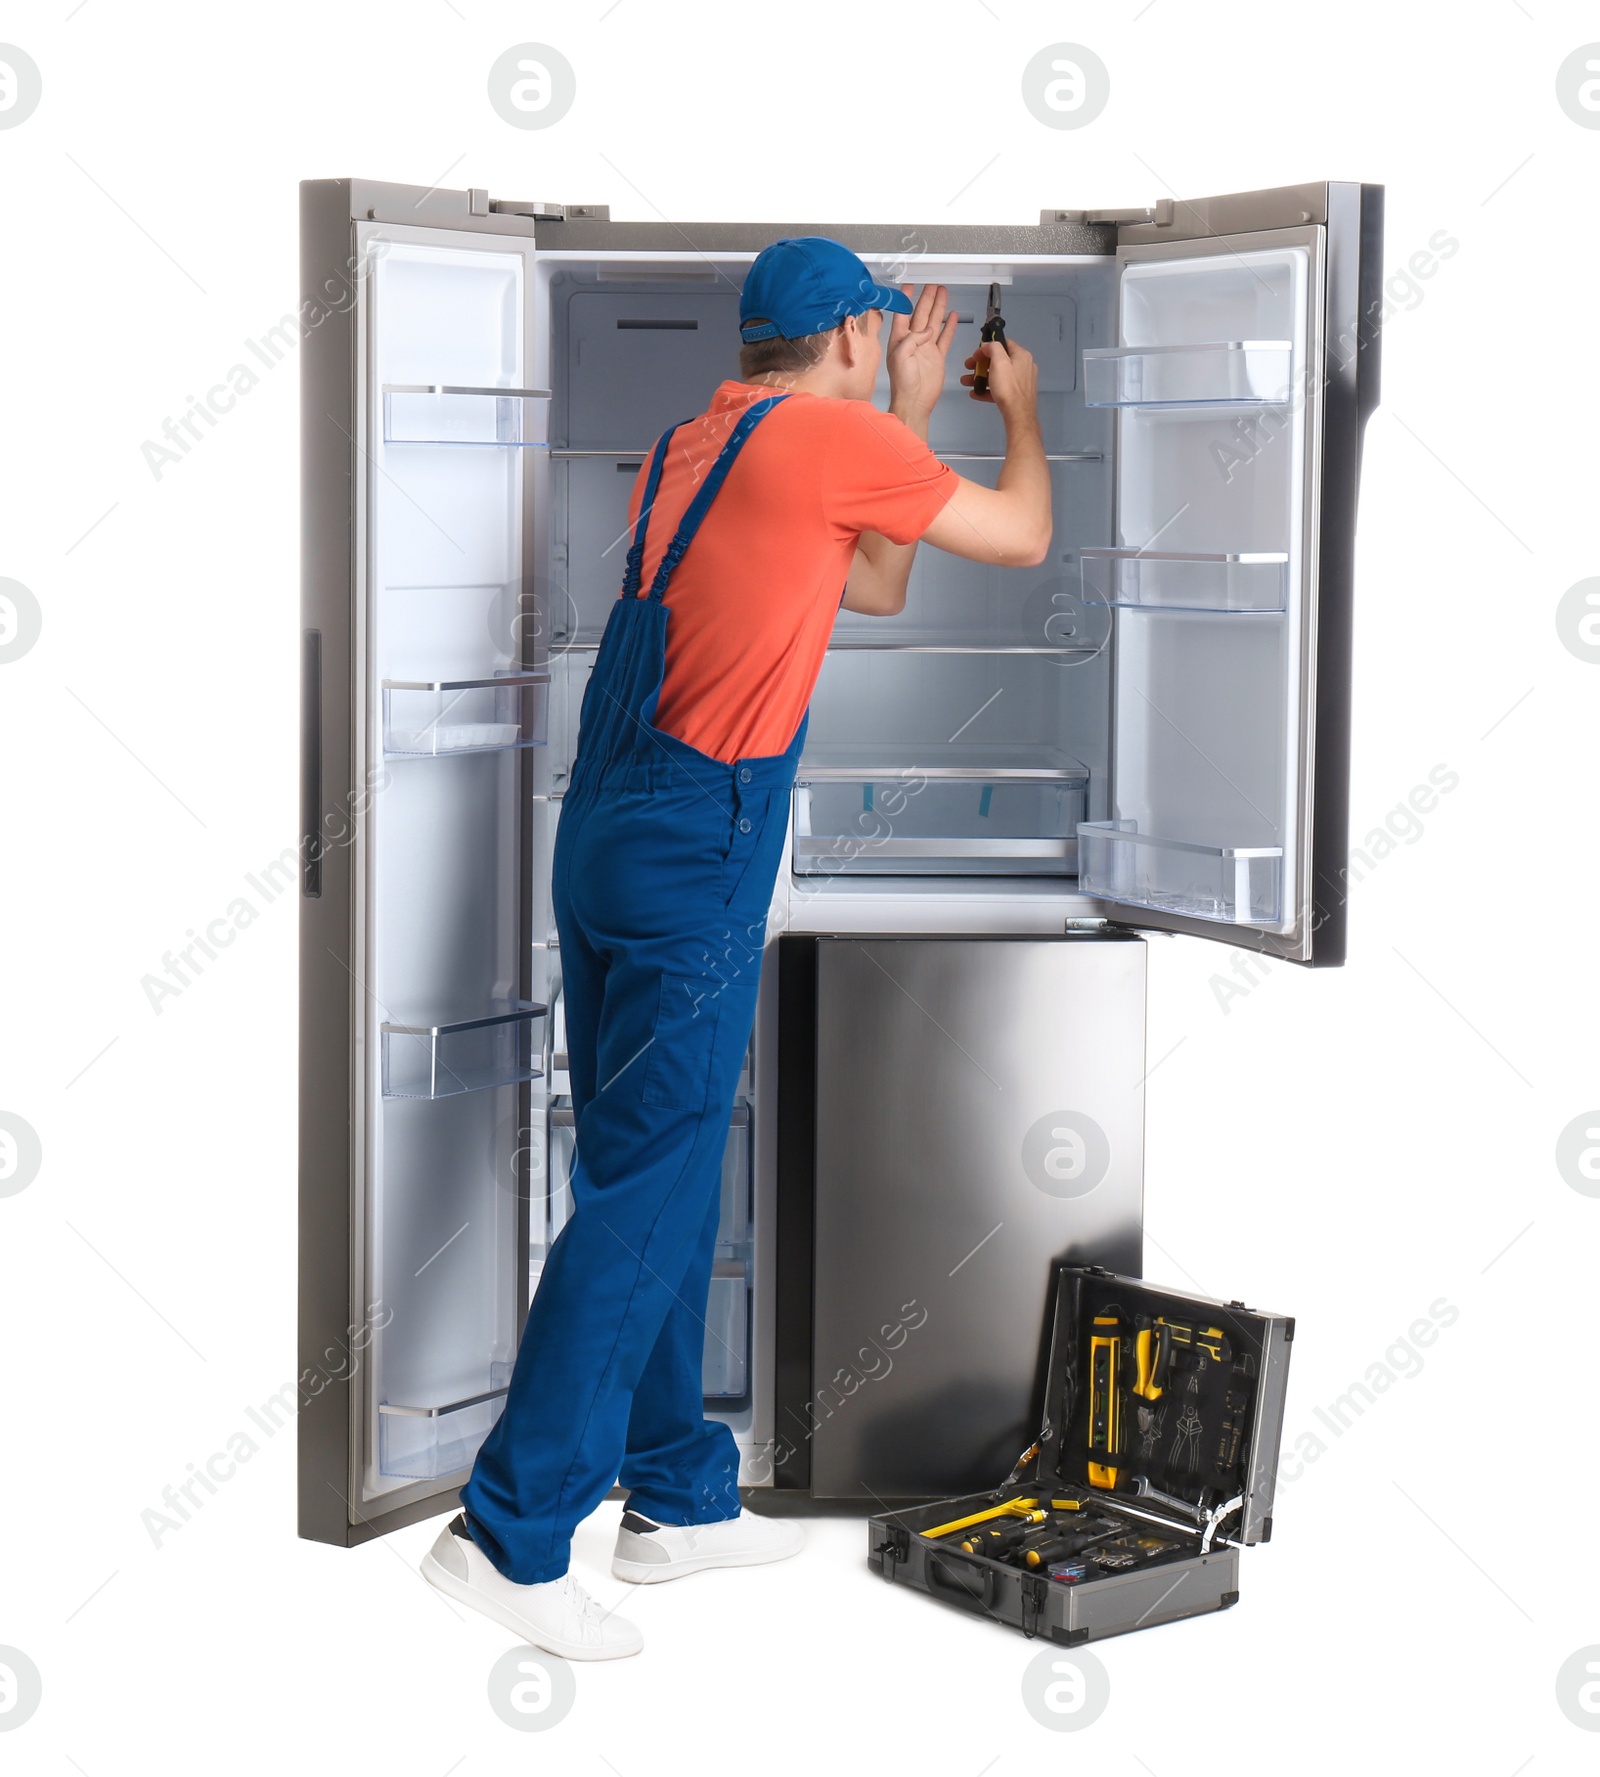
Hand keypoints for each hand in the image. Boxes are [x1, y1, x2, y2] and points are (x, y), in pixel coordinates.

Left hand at [886, 283, 958, 435]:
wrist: (915, 402)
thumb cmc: (903, 384)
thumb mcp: (900, 356)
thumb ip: (912, 339)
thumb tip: (927, 330)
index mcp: (899, 340)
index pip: (903, 313)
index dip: (906, 299)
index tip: (910, 286)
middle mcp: (912, 341)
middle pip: (920, 313)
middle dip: (926, 298)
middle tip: (932, 286)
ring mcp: (925, 348)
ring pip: (933, 321)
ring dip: (938, 307)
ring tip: (942, 293)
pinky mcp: (937, 356)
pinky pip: (944, 337)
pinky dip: (949, 326)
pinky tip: (952, 316)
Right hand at [961, 334, 1039, 423]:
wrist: (1018, 414)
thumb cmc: (1008, 386)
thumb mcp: (999, 361)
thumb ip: (993, 348)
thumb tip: (987, 346)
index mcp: (1021, 355)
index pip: (1003, 344)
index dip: (988, 347)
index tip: (976, 354)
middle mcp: (1023, 366)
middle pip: (999, 361)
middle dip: (980, 364)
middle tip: (968, 367)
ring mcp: (1021, 382)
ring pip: (998, 376)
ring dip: (981, 377)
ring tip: (966, 382)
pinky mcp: (1017, 395)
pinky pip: (1000, 389)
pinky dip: (988, 389)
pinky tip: (975, 393)